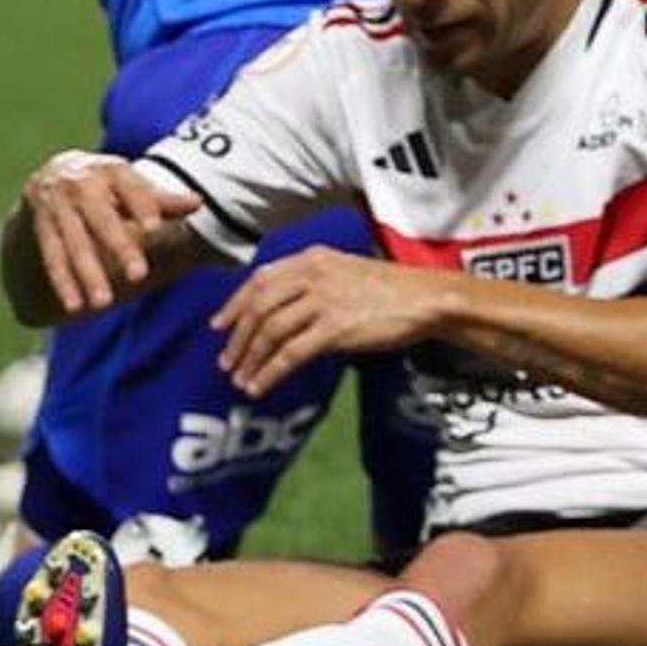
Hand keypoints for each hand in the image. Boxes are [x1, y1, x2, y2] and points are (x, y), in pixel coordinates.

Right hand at [22, 152, 197, 317]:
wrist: (54, 173)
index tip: (155, 229)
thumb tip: (200, 202)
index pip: (130, 187)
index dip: (141, 206)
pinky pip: (51, 256)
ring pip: (73, 242)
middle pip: (101, 218)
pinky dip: (63, 282)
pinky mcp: (40, 224)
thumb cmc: (108, 184)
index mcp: (111, 170)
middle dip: (119, 247)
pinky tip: (74, 306)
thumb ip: (162, 200)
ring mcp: (57, 204)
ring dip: (88, 274)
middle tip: (139, 276)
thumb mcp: (132, 185)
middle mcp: (80, 184)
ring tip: (103, 303)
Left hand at [213, 249, 444, 398]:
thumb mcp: (347, 272)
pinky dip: (270, 373)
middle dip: (237, 337)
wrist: (427, 299)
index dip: (234, 304)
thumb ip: (313, 284)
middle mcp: (313, 275)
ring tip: (241, 380)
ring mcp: (323, 300)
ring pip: (270, 331)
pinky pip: (290, 354)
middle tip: (226, 361)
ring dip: (250, 358)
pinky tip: (261, 387)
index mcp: (313, 258)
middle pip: (259, 306)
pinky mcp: (335, 328)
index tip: (220, 326)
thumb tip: (283, 313)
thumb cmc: (392, 289)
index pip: (260, 279)